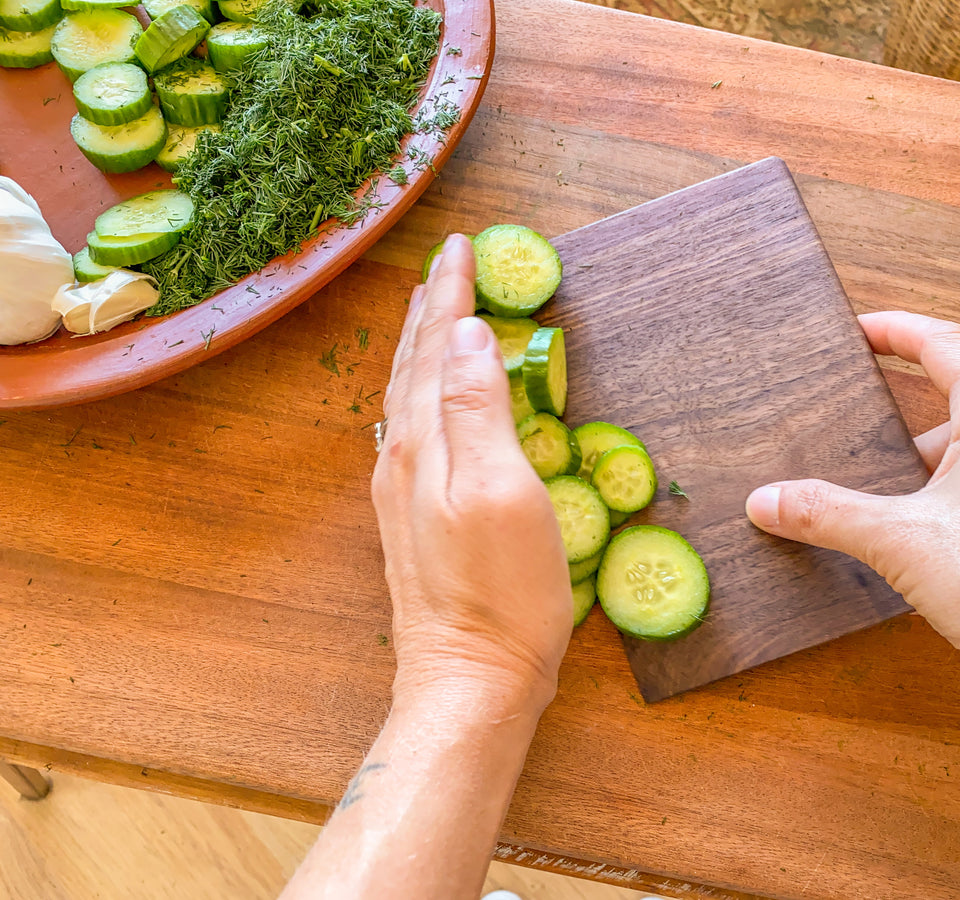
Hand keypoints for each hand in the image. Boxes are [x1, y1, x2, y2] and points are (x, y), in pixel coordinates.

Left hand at [372, 234, 571, 710]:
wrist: (469, 680)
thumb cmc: (502, 593)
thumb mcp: (502, 494)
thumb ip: (480, 411)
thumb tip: (469, 335)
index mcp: (425, 443)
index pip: (437, 348)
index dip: (450, 295)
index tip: (462, 246)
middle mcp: (403, 459)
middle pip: (413, 366)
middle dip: (430, 310)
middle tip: (447, 264)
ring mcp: (404, 491)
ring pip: (408, 396)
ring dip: (422, 347)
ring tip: (434, 315)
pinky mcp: (416, 518)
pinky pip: (415, 428)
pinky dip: (424, 391)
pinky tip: (431, 399)